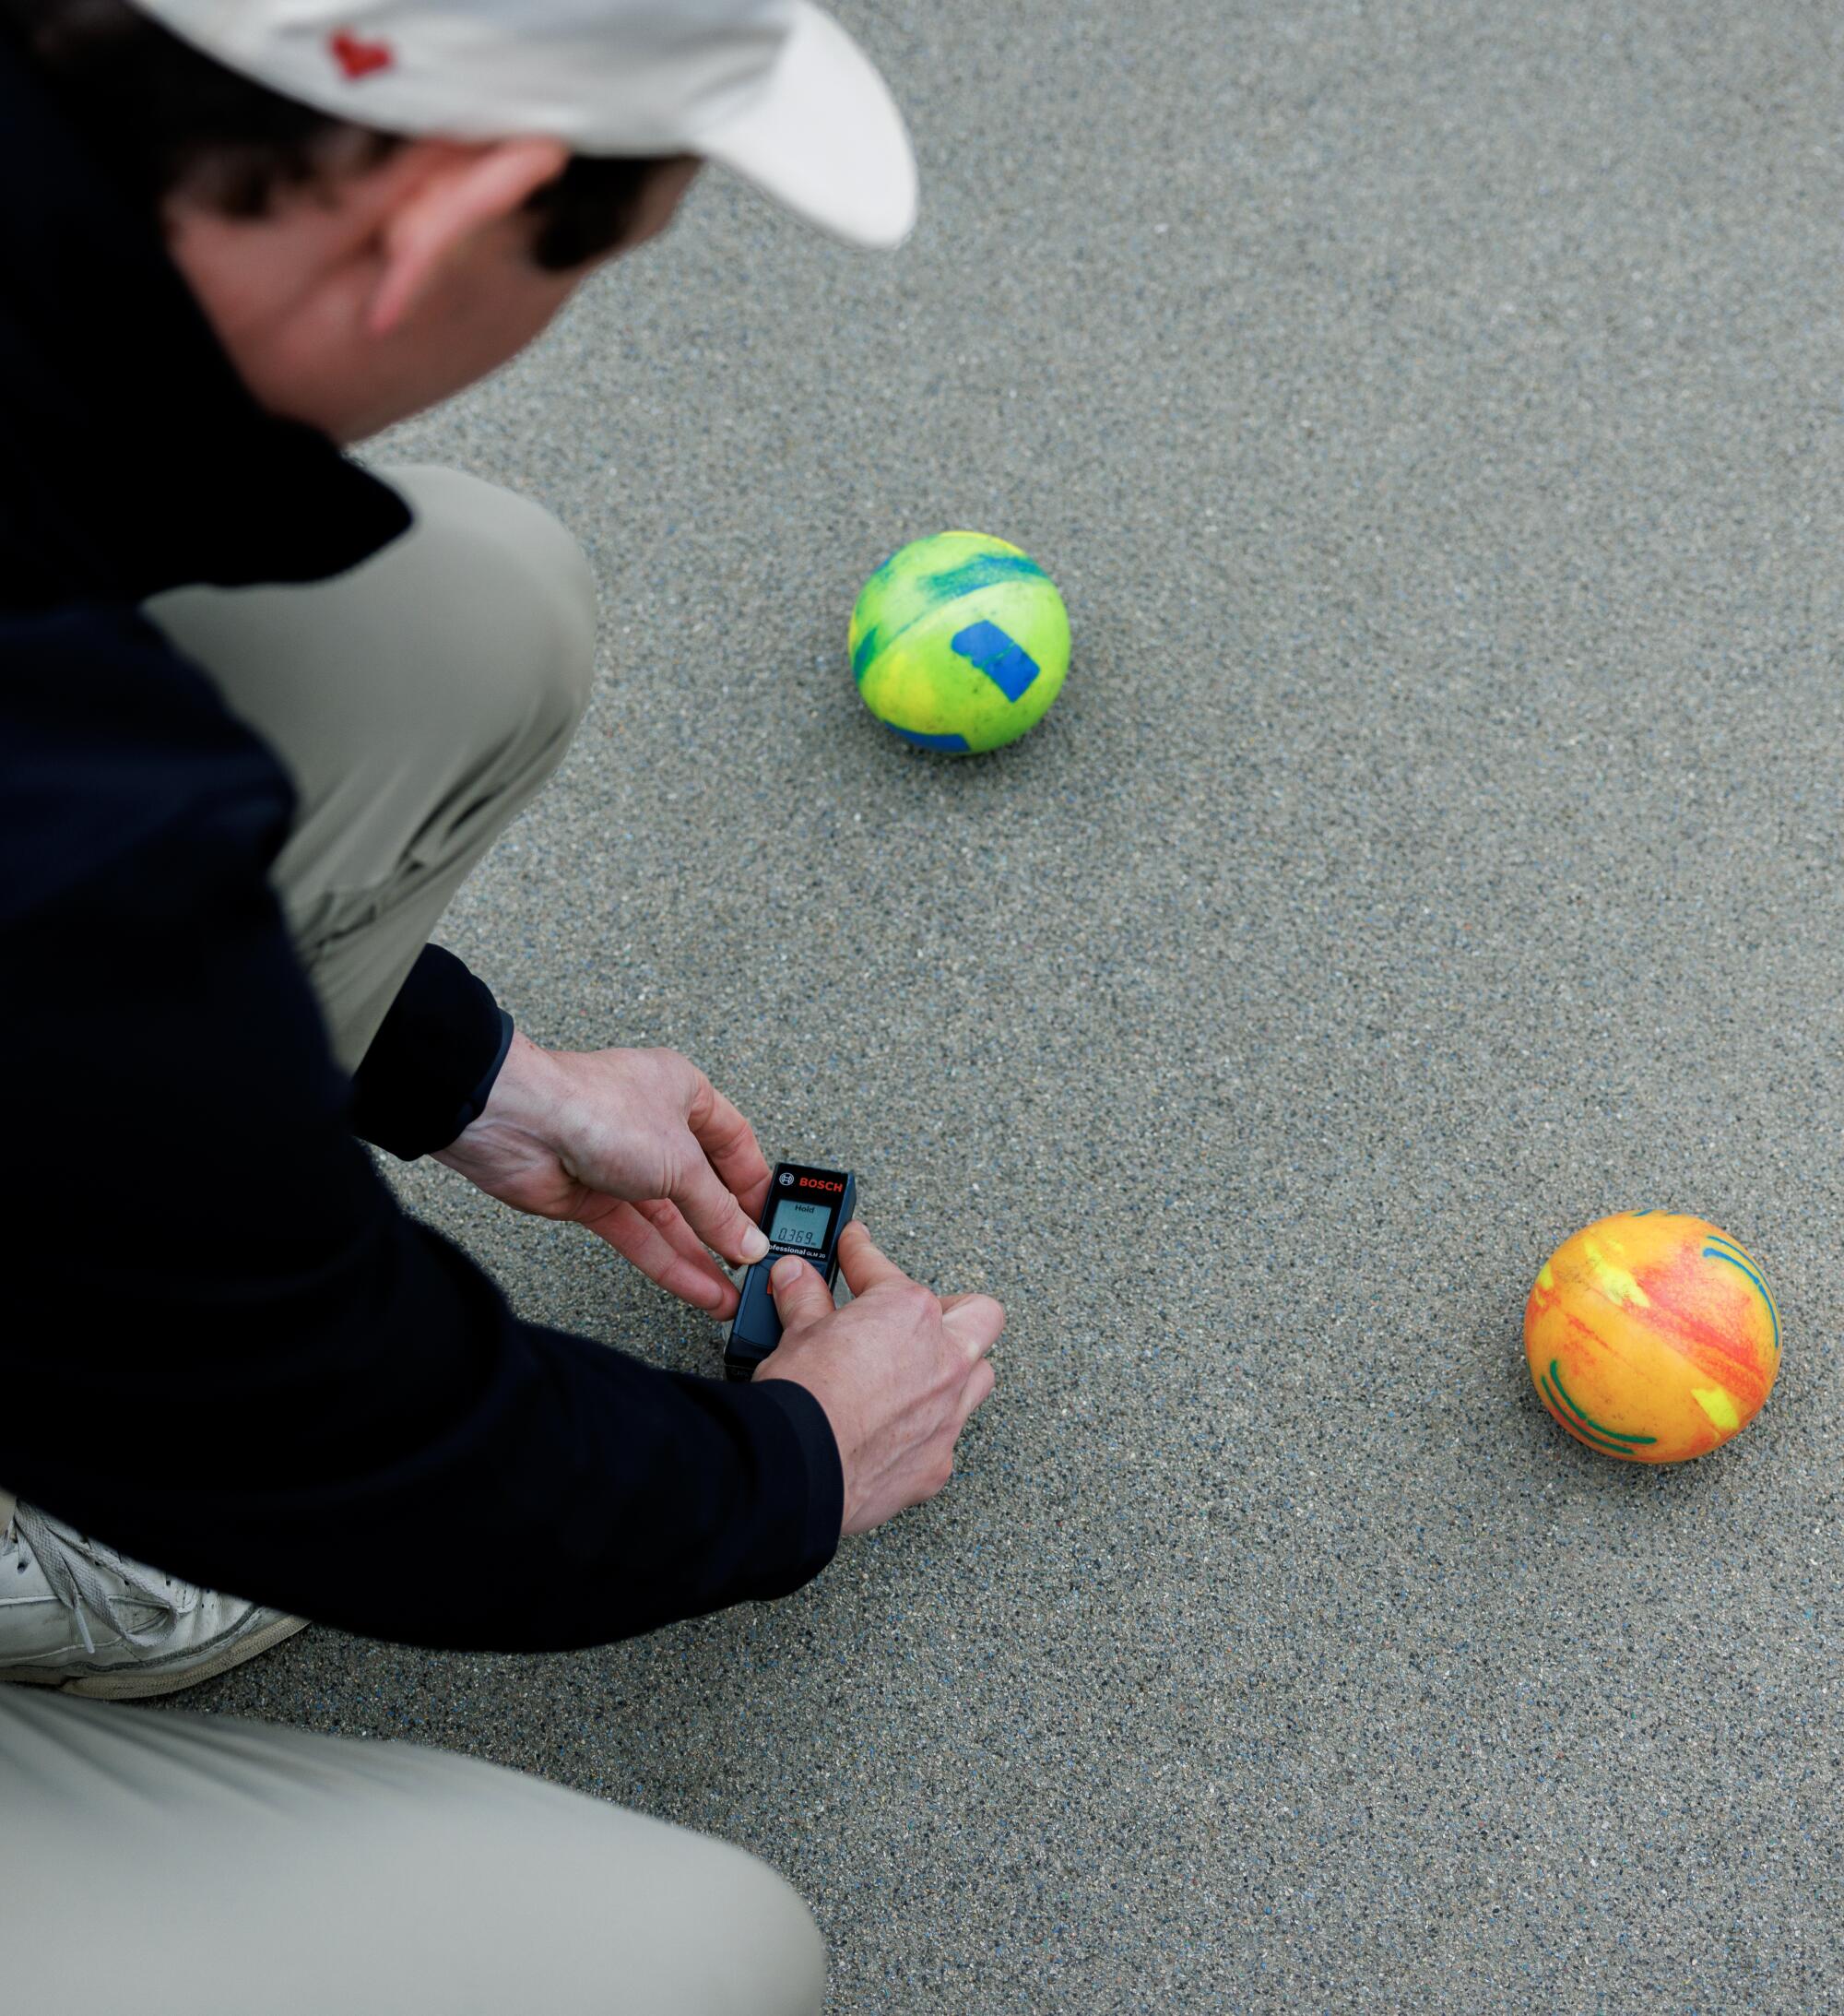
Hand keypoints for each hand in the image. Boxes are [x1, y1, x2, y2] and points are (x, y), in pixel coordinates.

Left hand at [436, 1032, 771, 1316]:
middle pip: (702, 1185)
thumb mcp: (679, 1162)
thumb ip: (717, 1209)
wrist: (516, 1125)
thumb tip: (749, 1241)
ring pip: (671, 1219)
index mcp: (682, 1091)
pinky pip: (641, 1237)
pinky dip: (669, 1264)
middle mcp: (654, 1124)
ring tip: (733, 1294)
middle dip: (727, 1228)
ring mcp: (622, 1163)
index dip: (754, 1182)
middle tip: (753, 1264)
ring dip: (700, 1257)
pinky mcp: (594, 1199)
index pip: (734, 1141)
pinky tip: (698, 1290)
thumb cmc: (596, 1108)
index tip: (771, 1221)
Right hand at [756, 1222, 1003, 1535]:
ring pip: (980, 1376)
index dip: (861, 1254)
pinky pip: (948, 1435)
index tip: (855, 1249)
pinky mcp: (939, 1460)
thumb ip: (804, 1299)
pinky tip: (899, 1428)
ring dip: (956, 1368)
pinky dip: (926, 1427)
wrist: (800, 1466)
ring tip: (922, 1369)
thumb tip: (796, 1276)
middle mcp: (943, 1358)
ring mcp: (948, 1412)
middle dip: (953, 1307)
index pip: (882, 1269)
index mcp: (909, 1312)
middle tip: (919, 1311)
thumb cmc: (805, 1397)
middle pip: (980, 1314)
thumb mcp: (797, 1334)